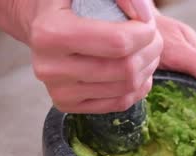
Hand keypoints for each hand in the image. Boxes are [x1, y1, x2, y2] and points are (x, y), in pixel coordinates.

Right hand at [30, 0, 162, 113]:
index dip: (145, 32)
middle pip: (125, 69)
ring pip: (125, 88)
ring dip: (148, 68)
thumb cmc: (70, 1)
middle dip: (151, 50)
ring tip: (147, 50)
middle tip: (154, 37)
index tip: (148, 22)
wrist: (41, 22)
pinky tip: (139, 70)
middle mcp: (50, 67)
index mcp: (51, 33)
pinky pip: (118, 103)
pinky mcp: (66, 104)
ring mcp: (58, 90)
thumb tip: (145, 18)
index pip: (118, 42)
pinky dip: (139, 87)